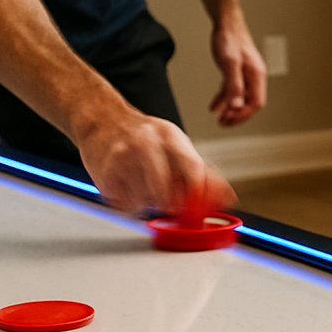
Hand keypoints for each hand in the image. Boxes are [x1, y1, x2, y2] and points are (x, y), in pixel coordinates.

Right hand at [74, 106, 234, 215]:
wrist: (102, 119)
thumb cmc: (144, 136)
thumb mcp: (177, 145)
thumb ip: (204, 173)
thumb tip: (229, 197)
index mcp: (169, 135)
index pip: (193, 170)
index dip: (199, 197)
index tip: (200, 212)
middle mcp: (145, 144)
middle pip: (167, 193)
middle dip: (172, 205)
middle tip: (171, 203)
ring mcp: (122, 158)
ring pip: (147, 202)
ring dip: (150, 204)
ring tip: (145, 186)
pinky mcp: (105, 175)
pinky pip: (127, 206)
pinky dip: (132, 204)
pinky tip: (129, 187)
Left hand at [210, 10, 267, 126]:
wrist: (226, 22)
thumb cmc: (229, 39)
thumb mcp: (229, 63)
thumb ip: (233, 85)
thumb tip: (235, 106)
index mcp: (257, 76)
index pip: (256, 103)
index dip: (243, 114)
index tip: (230, 120)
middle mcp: (254, 77)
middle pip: (249, 103)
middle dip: (237, 115)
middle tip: (223, 123)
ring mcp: (246, 74)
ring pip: (241, 98)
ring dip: (230, 109)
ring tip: (219, 118)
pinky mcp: (237, 71)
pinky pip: (233, 90)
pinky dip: (225, 99)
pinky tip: (215, 105)